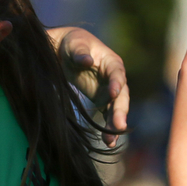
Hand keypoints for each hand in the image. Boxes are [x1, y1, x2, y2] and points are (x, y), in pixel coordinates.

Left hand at [53, 27, 129, 144]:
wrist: (66, 51)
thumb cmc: (72, 44)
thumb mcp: (75, 45)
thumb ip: (80, 52)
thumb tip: (87, 61)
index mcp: (111, 62)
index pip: (117, 73)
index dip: (116, 83)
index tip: (113, 93)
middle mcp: (115, 78)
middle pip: (121, 96)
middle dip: (120, 111)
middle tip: (119, 125)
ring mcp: (109, 91)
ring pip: (116, 109)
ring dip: (114, 124)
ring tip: (111, 140)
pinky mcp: (102, 101)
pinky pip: (107, 115)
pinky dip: (108, 128)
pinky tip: (108, 142)